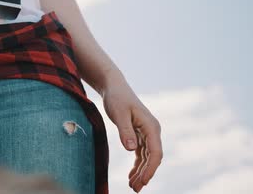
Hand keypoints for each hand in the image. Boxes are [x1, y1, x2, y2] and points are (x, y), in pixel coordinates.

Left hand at [101, 73, 162, 192]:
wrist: (114, 87)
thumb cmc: (116, 98)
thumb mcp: (119, 113)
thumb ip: (125, 131)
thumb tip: (131, 150)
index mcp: (151, 126)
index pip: (155, 152)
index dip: (150, 168)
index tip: (143, 181)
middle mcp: (152, 131)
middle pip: (152, 157)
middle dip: (145, 174)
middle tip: (135, 188)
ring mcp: (146, 133)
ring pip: (147, 157)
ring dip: (141, 172)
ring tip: (133, 186)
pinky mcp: (138, 134)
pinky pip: (141, 153)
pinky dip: (137, 165)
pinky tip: (132, 175)